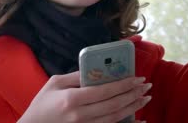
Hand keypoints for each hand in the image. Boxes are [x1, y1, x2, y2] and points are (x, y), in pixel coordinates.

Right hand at [18, 71, 151, 122]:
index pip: (105, 91)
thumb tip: (97, 69)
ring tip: (145, 98)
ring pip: (115, 118)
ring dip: (133, 107)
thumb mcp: (54, 83)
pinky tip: (138, 120)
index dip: (124, 84)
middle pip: (114, 104)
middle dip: (133, 94)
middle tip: (147, 86)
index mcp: (72, 99)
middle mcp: (80, 115)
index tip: (138, 78)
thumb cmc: (41, 105)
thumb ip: (76, 76)